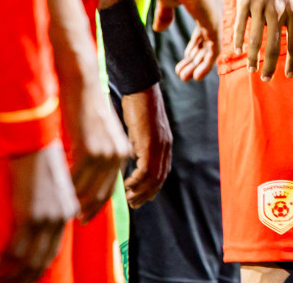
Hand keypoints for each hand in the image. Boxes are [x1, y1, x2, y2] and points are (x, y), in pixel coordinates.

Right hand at [0, 142, 77, 282]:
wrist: (34, 139)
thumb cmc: (38, 156)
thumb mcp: (50, 184)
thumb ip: (48, 204)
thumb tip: (31, 219)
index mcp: (67, 211)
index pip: (54, 251)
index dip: (38, 267)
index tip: (23, 277)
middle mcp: (61, 219)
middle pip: (43, 261)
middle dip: (24, 278)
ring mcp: (46, 220)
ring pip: (29, 261)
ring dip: (10, 277)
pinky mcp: (30, 216)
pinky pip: (15, 250)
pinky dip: (0, 263)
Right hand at [58, 74, 129, 220]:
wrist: (82, 83)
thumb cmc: (85, 105)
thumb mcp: (98, 131)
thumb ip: (97, 151)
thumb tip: (87, 170)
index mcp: (122, 150)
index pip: (110, 186)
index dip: (97, 203)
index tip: (86, 214)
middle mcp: (118, 154)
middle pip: (102, 192)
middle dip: (89, 208)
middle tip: (76, 219)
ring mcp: (105, 152)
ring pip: (88, 188)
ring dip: (76, 201)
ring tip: (64, 209)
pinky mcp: (90, 148)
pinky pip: (77, 177)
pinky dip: (67, 188)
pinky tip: (57, 193)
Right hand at [120, 85, 173, 206]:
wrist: (140, 87)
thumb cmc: (137, 105)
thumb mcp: (139, 130)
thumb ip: (138, 145)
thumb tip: (132, 158)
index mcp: (164, 143)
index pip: (162, 172)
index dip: (152, 186)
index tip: (141, 196)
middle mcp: (165, 146)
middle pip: (160, 178)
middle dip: (147, 194)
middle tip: (134, 204)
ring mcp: (159, 145)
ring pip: (154, 177)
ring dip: (141, 191)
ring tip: (129, 198)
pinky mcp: (150, 143)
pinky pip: (145, 169)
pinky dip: (137, 180)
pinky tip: (127, 184)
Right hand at [153, 0, 221, 80]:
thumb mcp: (166, 0)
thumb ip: (165, 15)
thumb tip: (160, 29)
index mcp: (203, 6)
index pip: (202, 33)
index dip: (193, 48)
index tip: (184, 60)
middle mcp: (212, 13)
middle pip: (206, 43)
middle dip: (194, 60)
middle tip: (182, 74)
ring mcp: (215, 19)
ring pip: (210, 50)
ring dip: (198, 65)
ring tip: (185, 77)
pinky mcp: (214, 24)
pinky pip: (214, 51)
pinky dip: (206, 65)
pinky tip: (197, 76)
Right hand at [230, 0, 292, 80]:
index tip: (289, 75)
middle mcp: (279, 11)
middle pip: (275, 47)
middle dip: (270, 67)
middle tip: (266, 78)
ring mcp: (261, 6)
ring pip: (255, 40)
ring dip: (252, 58)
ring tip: (250, 68)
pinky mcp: (245, 0)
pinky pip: (240, 25)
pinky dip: (238, 40)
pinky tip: (236, 50)